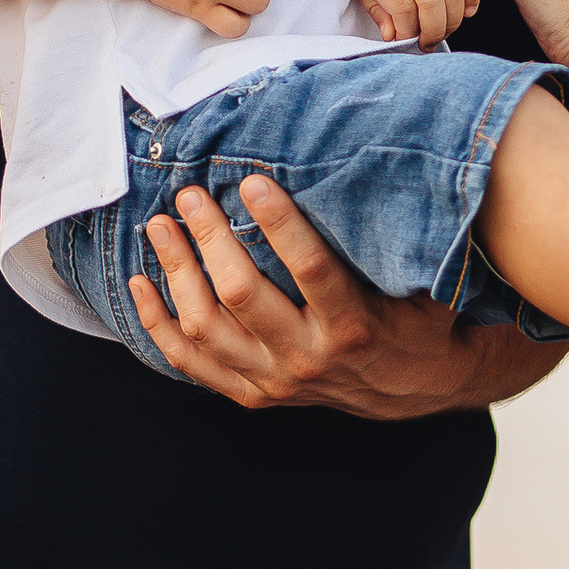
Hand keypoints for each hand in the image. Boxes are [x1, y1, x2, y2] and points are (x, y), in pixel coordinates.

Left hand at [136, 173, 556, 417]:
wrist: (412, 389)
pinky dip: (158, 322)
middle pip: (241, 295)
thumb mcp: (427, 284)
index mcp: (354, 328)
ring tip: (160, 226)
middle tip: (190, 194)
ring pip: (205, 327)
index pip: (310, 271)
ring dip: (176, 272)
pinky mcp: (251, 393)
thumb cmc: (418, 320)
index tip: (251, 181)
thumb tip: (415, 174)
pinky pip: (190, 361)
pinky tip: (141, 282)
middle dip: (210, 238)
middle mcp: (309, 360)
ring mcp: (274, 382)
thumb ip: (410, 241)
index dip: (280, 224)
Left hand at [339, 0, 481, 48]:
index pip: (402, 6)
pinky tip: (467, 9)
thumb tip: (394, 36)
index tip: (407, 38)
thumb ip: (375, 9)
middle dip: (434, 30)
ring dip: (454, 18)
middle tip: (429, 42)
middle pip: (431, 0)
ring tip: (445, 29)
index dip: (409, 30)